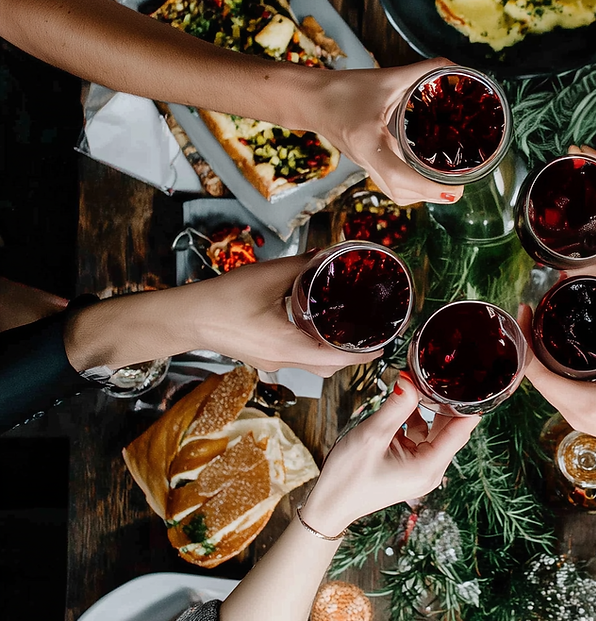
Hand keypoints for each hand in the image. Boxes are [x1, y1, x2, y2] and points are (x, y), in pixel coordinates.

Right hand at [176, 254, 382, 374]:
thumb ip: (303, 266)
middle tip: (369, 335)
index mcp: (286, 345)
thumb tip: (329, 253)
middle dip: (351, 355)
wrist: (187, 317)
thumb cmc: (223, 298)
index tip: (382, 345)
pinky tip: (316, 328)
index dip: (362, 354)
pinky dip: (313, 348)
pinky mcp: (262, 356)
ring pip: (312, 365)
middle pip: (327, 367)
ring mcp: (271, 362)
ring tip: (347, 331)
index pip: (336, 359)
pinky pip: (296, 358)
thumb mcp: (268, 276)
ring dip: (332, 353)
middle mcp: (281, 360)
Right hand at [302, 376, 479, 532]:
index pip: (460, 432)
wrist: (329, 505)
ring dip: (427, 411)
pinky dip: (414, 422)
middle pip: (450, 431)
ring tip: (418, 387)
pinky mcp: (409, 466)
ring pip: (434, 432)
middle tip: (440, 377)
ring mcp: (420, 469)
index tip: (472, 382)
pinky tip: (403, 407)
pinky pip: (420, 438)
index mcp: (427, 468)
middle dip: (446, 404)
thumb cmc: (348, 477)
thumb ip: (396, 406)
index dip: (468, 406)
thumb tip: (410, 379)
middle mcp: (429, 471)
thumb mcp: (372, 435)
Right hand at [311, 60, 463, 207]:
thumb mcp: (385, 77)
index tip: (453, 191)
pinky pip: (389, 184)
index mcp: (369, 143)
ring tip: (445, 188)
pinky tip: (423, 176)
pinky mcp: (365, 162)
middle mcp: (367, 160)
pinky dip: (408, 187)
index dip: (429, 189)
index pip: (400, 176)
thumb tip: (452, 67)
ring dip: (419, 195)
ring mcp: (364, 165)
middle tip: (458, 190)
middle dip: (431, 197)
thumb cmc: (341, 89)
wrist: (308, 98)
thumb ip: (421, 72)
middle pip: (401, 193)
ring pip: (394, 192)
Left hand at [524, 304, 595, 544]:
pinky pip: (558, 391)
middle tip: (532, 313)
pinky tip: (558, 353)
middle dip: (528, 344)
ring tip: (540, 328)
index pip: (536, 373)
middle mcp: (573, 412)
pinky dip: (552, 370)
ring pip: (546, 384)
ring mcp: (577, 416)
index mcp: (582, 403)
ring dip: (538, 358)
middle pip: (535, 376)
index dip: (525, 341)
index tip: (526, 313)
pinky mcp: (584, 416)